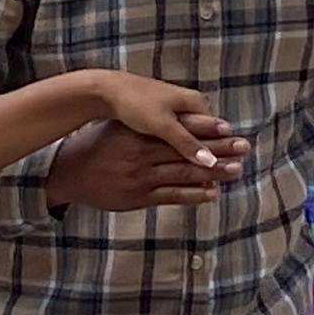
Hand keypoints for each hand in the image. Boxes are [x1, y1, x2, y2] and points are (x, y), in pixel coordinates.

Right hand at [46, 120, 249, 210]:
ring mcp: (141, 177)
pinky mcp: (138, 197)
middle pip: (187, 151)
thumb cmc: (95, 146)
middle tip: (244, 147)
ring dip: (213, 173)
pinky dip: (194, 195)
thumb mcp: (118, 128)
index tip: (229, 128)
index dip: (206, 130)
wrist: (68, 172)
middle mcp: (141, 154)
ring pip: (184, 174)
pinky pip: (171, 196)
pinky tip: (212, 192)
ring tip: (236, 170)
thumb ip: (144, 126)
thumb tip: (174, 117)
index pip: (179, 130)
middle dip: (219, 150)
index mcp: (139, 134)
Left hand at [102, 76, 235, 166]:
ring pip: (191, 135)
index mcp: (193, 102)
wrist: (106, 90)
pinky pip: (176, 135)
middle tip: (224, 174)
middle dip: (214, 153)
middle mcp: (187, 103)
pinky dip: (180, 149)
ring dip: (197, 153)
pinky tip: (179, 164)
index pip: (217, 130)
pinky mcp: (158, 114)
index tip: (231, 170)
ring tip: (204, 175)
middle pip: (207, 133)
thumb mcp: (162, 125)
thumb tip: (211, 161)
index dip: (223, 150)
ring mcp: (173, 108)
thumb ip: (186, 143)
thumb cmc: (135, 103)